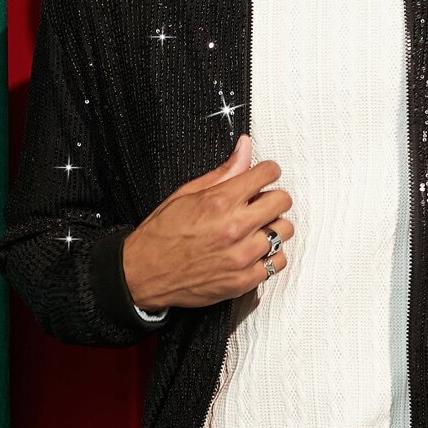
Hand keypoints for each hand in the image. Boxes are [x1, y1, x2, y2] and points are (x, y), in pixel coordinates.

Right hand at [122, 134, 293, 309]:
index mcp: (219, 201)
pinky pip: (278, 261)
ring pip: (284, 231)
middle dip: (273, 197)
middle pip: (282, 201)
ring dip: (274, 226)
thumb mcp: (187, 193)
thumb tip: (244, 148)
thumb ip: (223, 172)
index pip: (267, 174)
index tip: (265, 175)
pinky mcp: (244, 280)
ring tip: (258, 228)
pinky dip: (271, 255)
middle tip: (262, 202)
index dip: (268, 171)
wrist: (143, 274)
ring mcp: (241, 255)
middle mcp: (234, 227)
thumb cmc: (161, 235)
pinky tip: (256, 250)